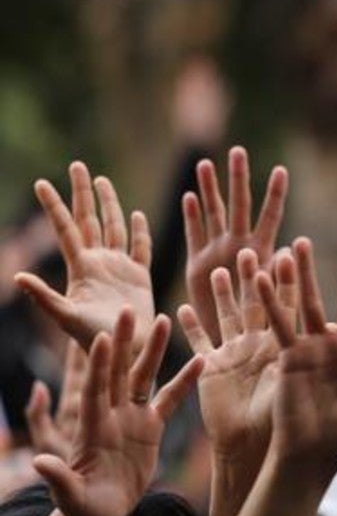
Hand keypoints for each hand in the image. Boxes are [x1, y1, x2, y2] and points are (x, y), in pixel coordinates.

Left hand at [15, 163, 153, 351]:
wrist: (127, 349)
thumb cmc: (96, 338)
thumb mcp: (66, 317)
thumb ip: (44, 297)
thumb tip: (18, 276)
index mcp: (81, 267)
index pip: (66, 229)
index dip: (54, 206)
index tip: (41, 183)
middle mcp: (98, 262)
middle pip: (89, 219)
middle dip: (83, 193)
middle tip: (77, 166)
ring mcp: (119, 267)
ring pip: (114, 227)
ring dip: (109, 204)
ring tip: (102, 181)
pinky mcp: (139, 276)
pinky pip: (140, 247)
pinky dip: (139, 231)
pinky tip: (137, 214)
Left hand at [30, 309, 202, 515]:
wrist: (99, 512)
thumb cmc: (80, 508)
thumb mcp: (69, 496)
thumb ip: (58, 478)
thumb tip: (39, 463)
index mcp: (91, 427)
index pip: (94, 390)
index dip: (98, 365)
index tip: (103, 338)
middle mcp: (111, 414)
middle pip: (117, 371)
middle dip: (124, 341)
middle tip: (129, 310)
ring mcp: (131, 417)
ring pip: (144, 376)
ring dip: (155, 349)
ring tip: (166, 320)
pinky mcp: (151, 426)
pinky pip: (170, 399)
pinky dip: (185, 381)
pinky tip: (201, 360)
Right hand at [178, 249, 297, 466]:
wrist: (260, 447)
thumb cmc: (291, 422)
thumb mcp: (310, 384)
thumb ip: (320, 356)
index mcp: (286, 345)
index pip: (288, 305)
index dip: (287, 280)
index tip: (290, 250)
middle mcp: (260, 343)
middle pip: (256, 303)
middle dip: (252, 277)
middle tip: (248, 249)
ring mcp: (235, 353)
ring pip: (225, 316)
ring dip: (221, 294)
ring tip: (217, 270)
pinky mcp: (212, 368)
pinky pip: (198, 343)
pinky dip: (188, 328)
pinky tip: (179, 308)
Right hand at [184, 146, 287, 343]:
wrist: (234, 347)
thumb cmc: (264, 328)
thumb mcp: (277, 302)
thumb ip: (283, 277)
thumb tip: (289, 251)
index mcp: (262, 254)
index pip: (271, 218)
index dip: (275, 195)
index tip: (281, 169)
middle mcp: (240, 248)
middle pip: (239, 207)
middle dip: (238, 179)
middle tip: (238, 151)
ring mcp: (218, 254)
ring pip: (213, 215)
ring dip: (209, 190)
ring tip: (205, 163)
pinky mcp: (199, 267)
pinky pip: (194, 237)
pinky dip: (191, 218)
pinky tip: (189, 196)